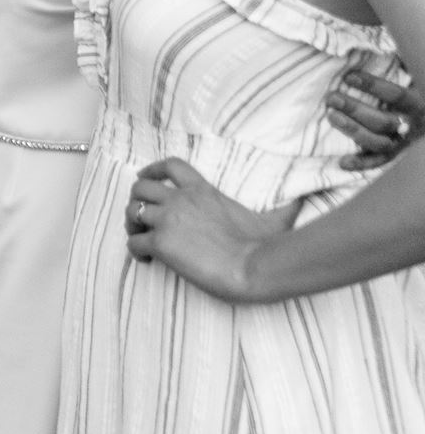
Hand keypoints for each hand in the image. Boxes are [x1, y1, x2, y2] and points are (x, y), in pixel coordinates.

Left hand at [125, 157, 299, 303]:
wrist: (254, 267)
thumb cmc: (265, 246)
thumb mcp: (275, 219)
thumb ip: (284, 207)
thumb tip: (303, 200)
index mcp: (203, 191)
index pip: (170, 166)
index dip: (152, 170)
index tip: (145, 177)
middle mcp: (181, 200)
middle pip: (141, 187)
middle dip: (136, 199)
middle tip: (140, 216)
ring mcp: (168, 220)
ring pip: (131, 212)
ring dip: (131, 224)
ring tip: (139, 237)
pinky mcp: (160, 243)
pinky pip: (133, 242)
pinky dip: (135, 250)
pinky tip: (147, 260)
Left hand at [327, 67, 424, 170]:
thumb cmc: (415, 86)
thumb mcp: (414, 72)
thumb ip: (402, 62)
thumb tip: (383, 45)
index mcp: (419, 104)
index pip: (398, 96)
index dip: (374, 86)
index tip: (349, 77)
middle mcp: (413, 125)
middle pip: (384, 121)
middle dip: (356, 109)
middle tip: (331, 97)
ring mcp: (404, 142)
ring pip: (379, 142)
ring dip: (354, 131)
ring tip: (331, 116)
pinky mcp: (395, 154)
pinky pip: (379, 162)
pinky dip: (361, 164)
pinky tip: (342, 162)